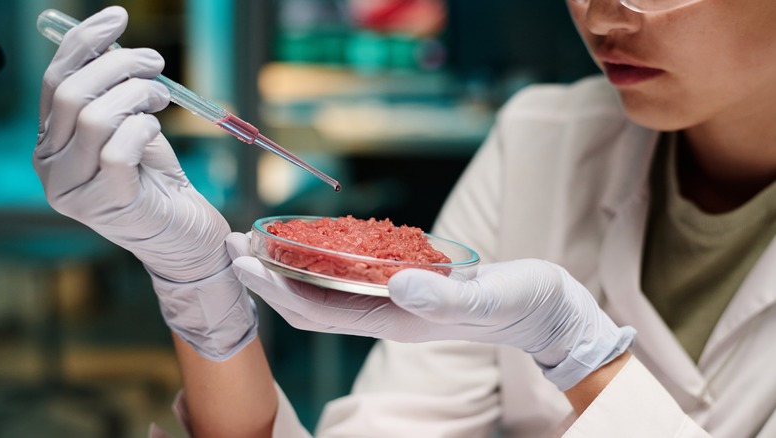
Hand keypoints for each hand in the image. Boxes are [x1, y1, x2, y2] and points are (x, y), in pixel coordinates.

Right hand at [34, 6, 255, 359]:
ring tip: (162, 97)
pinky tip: (156, 128)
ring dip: (136, 94)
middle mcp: (51, 167)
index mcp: (52, 143)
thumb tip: (116, 45)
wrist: (186, 236)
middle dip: (118, 65)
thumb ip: (117, 95)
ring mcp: (73, 190)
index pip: (56, 81)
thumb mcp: (133, 128)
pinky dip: (141, 127)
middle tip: (155, 62)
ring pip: (92, 117)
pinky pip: (117, 150)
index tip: (118, 16)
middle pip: (71, 94)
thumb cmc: (159, 181)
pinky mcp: (106, 204)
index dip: (84, 44)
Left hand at [227, 231, 633, 389]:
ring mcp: (398, 299)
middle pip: (313, 301)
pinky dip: (328, 259)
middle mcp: (389, 312)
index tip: (242, 263)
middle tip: (232, 244)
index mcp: (398, 320)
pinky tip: (316, 241)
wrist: (548, 311)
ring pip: (330, 288)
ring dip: (291, 266)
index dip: (277, 290)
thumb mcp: (490, 296)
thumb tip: (398, 283)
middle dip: (269, 276)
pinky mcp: (411, 283)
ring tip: (260, 240)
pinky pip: (357, 275)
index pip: (321, 311)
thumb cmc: (525, 304)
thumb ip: (445, 295)